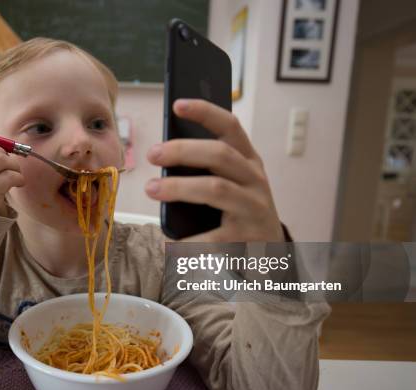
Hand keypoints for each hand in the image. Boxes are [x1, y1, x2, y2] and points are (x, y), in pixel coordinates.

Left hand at [146, 99, 283, 241]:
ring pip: (216, 189)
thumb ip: (207, 169)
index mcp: (248, 161)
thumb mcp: (231, 184)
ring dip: (179, 187)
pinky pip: (212, 237)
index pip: (231, 127)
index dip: (206, 112)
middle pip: (220, 155)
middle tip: (152, 153)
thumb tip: (163, 157)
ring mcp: (253, 208)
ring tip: (152, 188)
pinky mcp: (246, 238)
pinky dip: (186, 241)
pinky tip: (169, 244)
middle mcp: (255, 180)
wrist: (270, 252)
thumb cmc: (238, 211)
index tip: (178, 104)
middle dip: (183, 150)